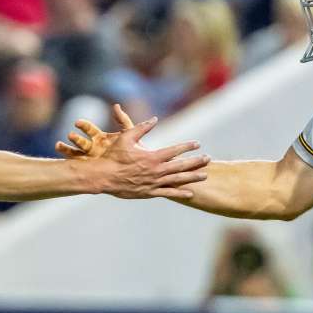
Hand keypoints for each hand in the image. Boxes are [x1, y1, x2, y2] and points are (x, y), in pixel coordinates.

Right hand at [55, 103, 134, 159]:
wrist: (136, 167)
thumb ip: (122, 119)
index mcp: (101, 137)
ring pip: (76, 152)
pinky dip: (68, 161)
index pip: (89, 129)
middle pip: (81, 141)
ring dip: (66, 149)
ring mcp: (91, 158)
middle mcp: (93, 146)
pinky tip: (62, 160)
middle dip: (75, 138)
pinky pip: (77, 165)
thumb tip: (116, 105)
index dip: (84, 126)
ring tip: (58, 146)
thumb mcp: (128, 133)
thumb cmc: (133, 149)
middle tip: (70, 135)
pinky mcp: (90, 168)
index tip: (78, 123)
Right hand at [61, 104, 208, 198]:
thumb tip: (155, 119)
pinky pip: (168, 193)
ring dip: (192, 177)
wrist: (104, 177)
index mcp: (152, 157)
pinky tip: (190, 193)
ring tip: (205, 176)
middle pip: (181, 166)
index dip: (187, 146)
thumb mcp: (126, 137)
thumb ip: (142, 128)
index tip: (197, 144)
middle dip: (196, 162)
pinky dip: (180, 193)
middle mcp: (156, 171)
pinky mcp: (149, 192)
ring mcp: (154, 183)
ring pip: (177, 180)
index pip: (174, 150)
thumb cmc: (113, 156)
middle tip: (208, 159)